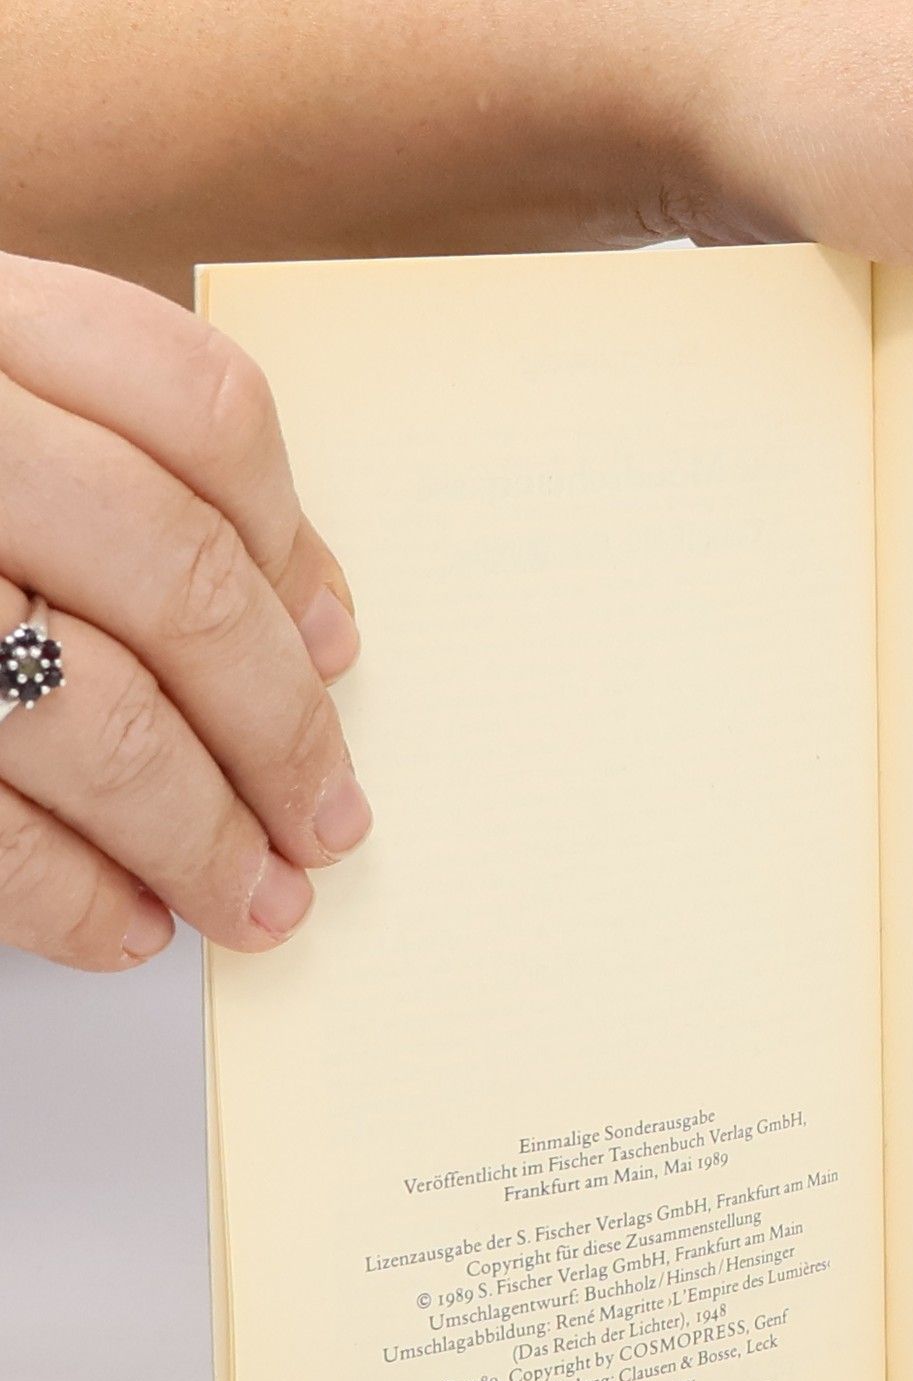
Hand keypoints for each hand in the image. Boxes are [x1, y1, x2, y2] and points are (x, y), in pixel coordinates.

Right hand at [0, 253, 368, 971]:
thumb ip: (128, 466)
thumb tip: (316, 621)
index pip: (198, 410)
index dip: (293, 546)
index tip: (334, 654)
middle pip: (175, 579)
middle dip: (279, 732)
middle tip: (327, 825)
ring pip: (96, 712)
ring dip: (200, 835)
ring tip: (256, 902)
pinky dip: (68, 894)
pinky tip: (124, 926)